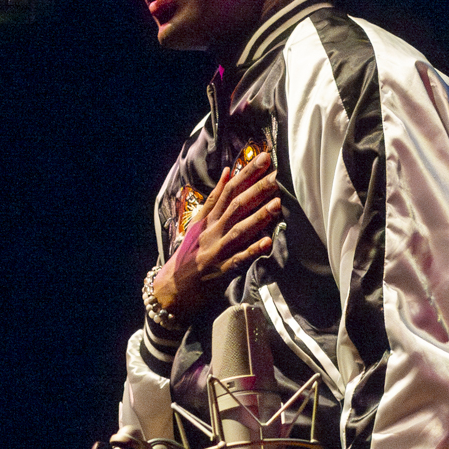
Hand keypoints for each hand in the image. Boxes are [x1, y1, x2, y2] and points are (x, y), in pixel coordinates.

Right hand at [153, 152, 280, 321]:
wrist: (171, 290)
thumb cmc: (188, 254)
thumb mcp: (197, 223)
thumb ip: (213, 199)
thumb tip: (227, 172)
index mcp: (206, 219)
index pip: (227, 190)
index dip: (246, 174)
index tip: (263, 159)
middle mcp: (211, 231)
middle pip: (235, 206)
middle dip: (256, 189)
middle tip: (276, 175)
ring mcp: (216, 251)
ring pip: (239, 230)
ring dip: (258, 216)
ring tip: (276, 204)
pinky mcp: (221, 272)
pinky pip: (239, 260)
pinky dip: (253, 251)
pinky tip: (267, 242)